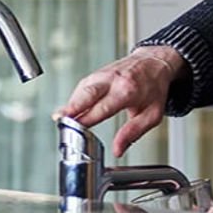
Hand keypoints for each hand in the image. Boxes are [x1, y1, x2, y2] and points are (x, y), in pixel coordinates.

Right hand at [56, 45, 184, 157]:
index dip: (86, 119)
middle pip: (86, 94)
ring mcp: (103, 74)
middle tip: (58, 120)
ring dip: (70, 104)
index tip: (74, 129)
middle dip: (71, 107)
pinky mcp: (97, 73)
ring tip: (60, 119)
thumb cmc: (153, 88)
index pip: (102, 107)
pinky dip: (75, 98)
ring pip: (81, 89)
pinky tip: (72, 109)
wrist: (154, 62)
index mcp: (127, 90)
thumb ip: (133, 133)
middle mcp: (112, 80)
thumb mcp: (152, 115)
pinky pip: (82, 86)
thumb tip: (118, 150)